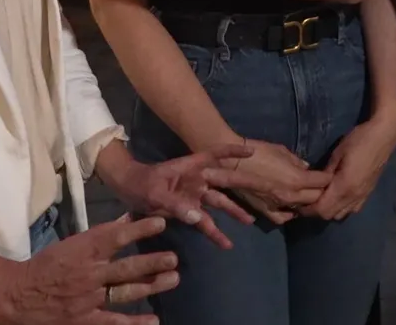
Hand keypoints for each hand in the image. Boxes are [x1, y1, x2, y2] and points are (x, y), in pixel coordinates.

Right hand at [0, 213, 174, 324]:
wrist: (16, 296)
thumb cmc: (46, 266)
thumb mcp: (71, 244)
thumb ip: (101, 234)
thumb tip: (129, 218)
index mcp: (82, 250)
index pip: (115, 236)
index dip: (139, 229)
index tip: (161, 222)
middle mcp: (88, 273)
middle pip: (126, 267)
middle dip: (152, 262)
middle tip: (173, 258)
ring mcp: (88, 298)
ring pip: (125, 291)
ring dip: (150, 285)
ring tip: (173, 279)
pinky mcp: (85, 320)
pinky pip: (114, 322)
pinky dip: (135, 322)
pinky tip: (154, 320)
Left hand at [94, 141, 256, 248]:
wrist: (127, 191)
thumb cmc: (141, 182)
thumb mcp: (155, 192)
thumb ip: (176, 204)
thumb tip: (199, 217)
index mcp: (191, 167)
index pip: (216, 154)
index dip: (233, 151)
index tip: (252, 151)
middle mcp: (198, 179)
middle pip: (227, 180)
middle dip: (246, 184)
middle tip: (268, 188)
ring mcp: (195, 195)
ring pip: (221, 203)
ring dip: (234, 212)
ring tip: (250, 222)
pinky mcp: (190, 211)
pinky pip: (206, 222)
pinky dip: (215, 233)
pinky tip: (226, 244)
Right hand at [226, 139, 331, 224]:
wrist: (232, 163)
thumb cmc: (258, 152)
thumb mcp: (282, 151)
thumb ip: (297, 162)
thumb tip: (307, 168)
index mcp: (297, 180)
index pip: (323, 182)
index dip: (328, 178)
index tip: (329, 174)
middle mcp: (291, 196)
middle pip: (316, 198)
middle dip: (321, 191)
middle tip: (322, 186)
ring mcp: (279, 206)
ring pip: (302, 209)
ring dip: (307, 203)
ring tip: (308, 196)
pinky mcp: (266, 211)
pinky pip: (283, 218)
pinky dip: (290, 213)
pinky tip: (290, 207)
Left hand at [307, 115, 395, 220]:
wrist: (383, 137)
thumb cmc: (359, 141)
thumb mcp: (337, 154)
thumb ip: (326, 172)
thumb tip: (316, 184)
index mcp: (344, 187)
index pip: (322, 209)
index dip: (308, 210)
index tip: (298, 204)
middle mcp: (353, 196)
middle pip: (330, 215)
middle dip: (316, 212)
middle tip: (307, 201)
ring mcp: (362, 197)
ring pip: (341, 215)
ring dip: (329, 210)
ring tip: (321, 199)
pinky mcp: (368, 194)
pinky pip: (352, 209)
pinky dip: (342, 208)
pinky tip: (337, 197)